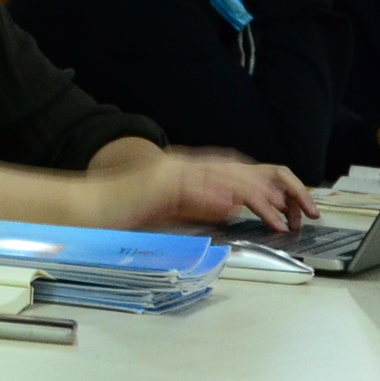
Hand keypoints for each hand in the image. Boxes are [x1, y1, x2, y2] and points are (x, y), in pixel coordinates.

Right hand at [98, 150, 318, 232]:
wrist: (85, 208)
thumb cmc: (121, 214)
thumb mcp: (168, 211)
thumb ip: (197, 207)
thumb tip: (228, 208)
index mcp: (185, 172)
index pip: (233, 174)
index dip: (263, 186)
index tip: (287, 202)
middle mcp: (181, 166)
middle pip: (235, 173)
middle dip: (269, 190)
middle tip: (294, 209)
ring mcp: (169, 172)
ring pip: (221, 179)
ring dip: (251, 196)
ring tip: (276, 213)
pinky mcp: (157, 184)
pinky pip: (192, 188)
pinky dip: (214, 196)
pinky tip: (233, 205)